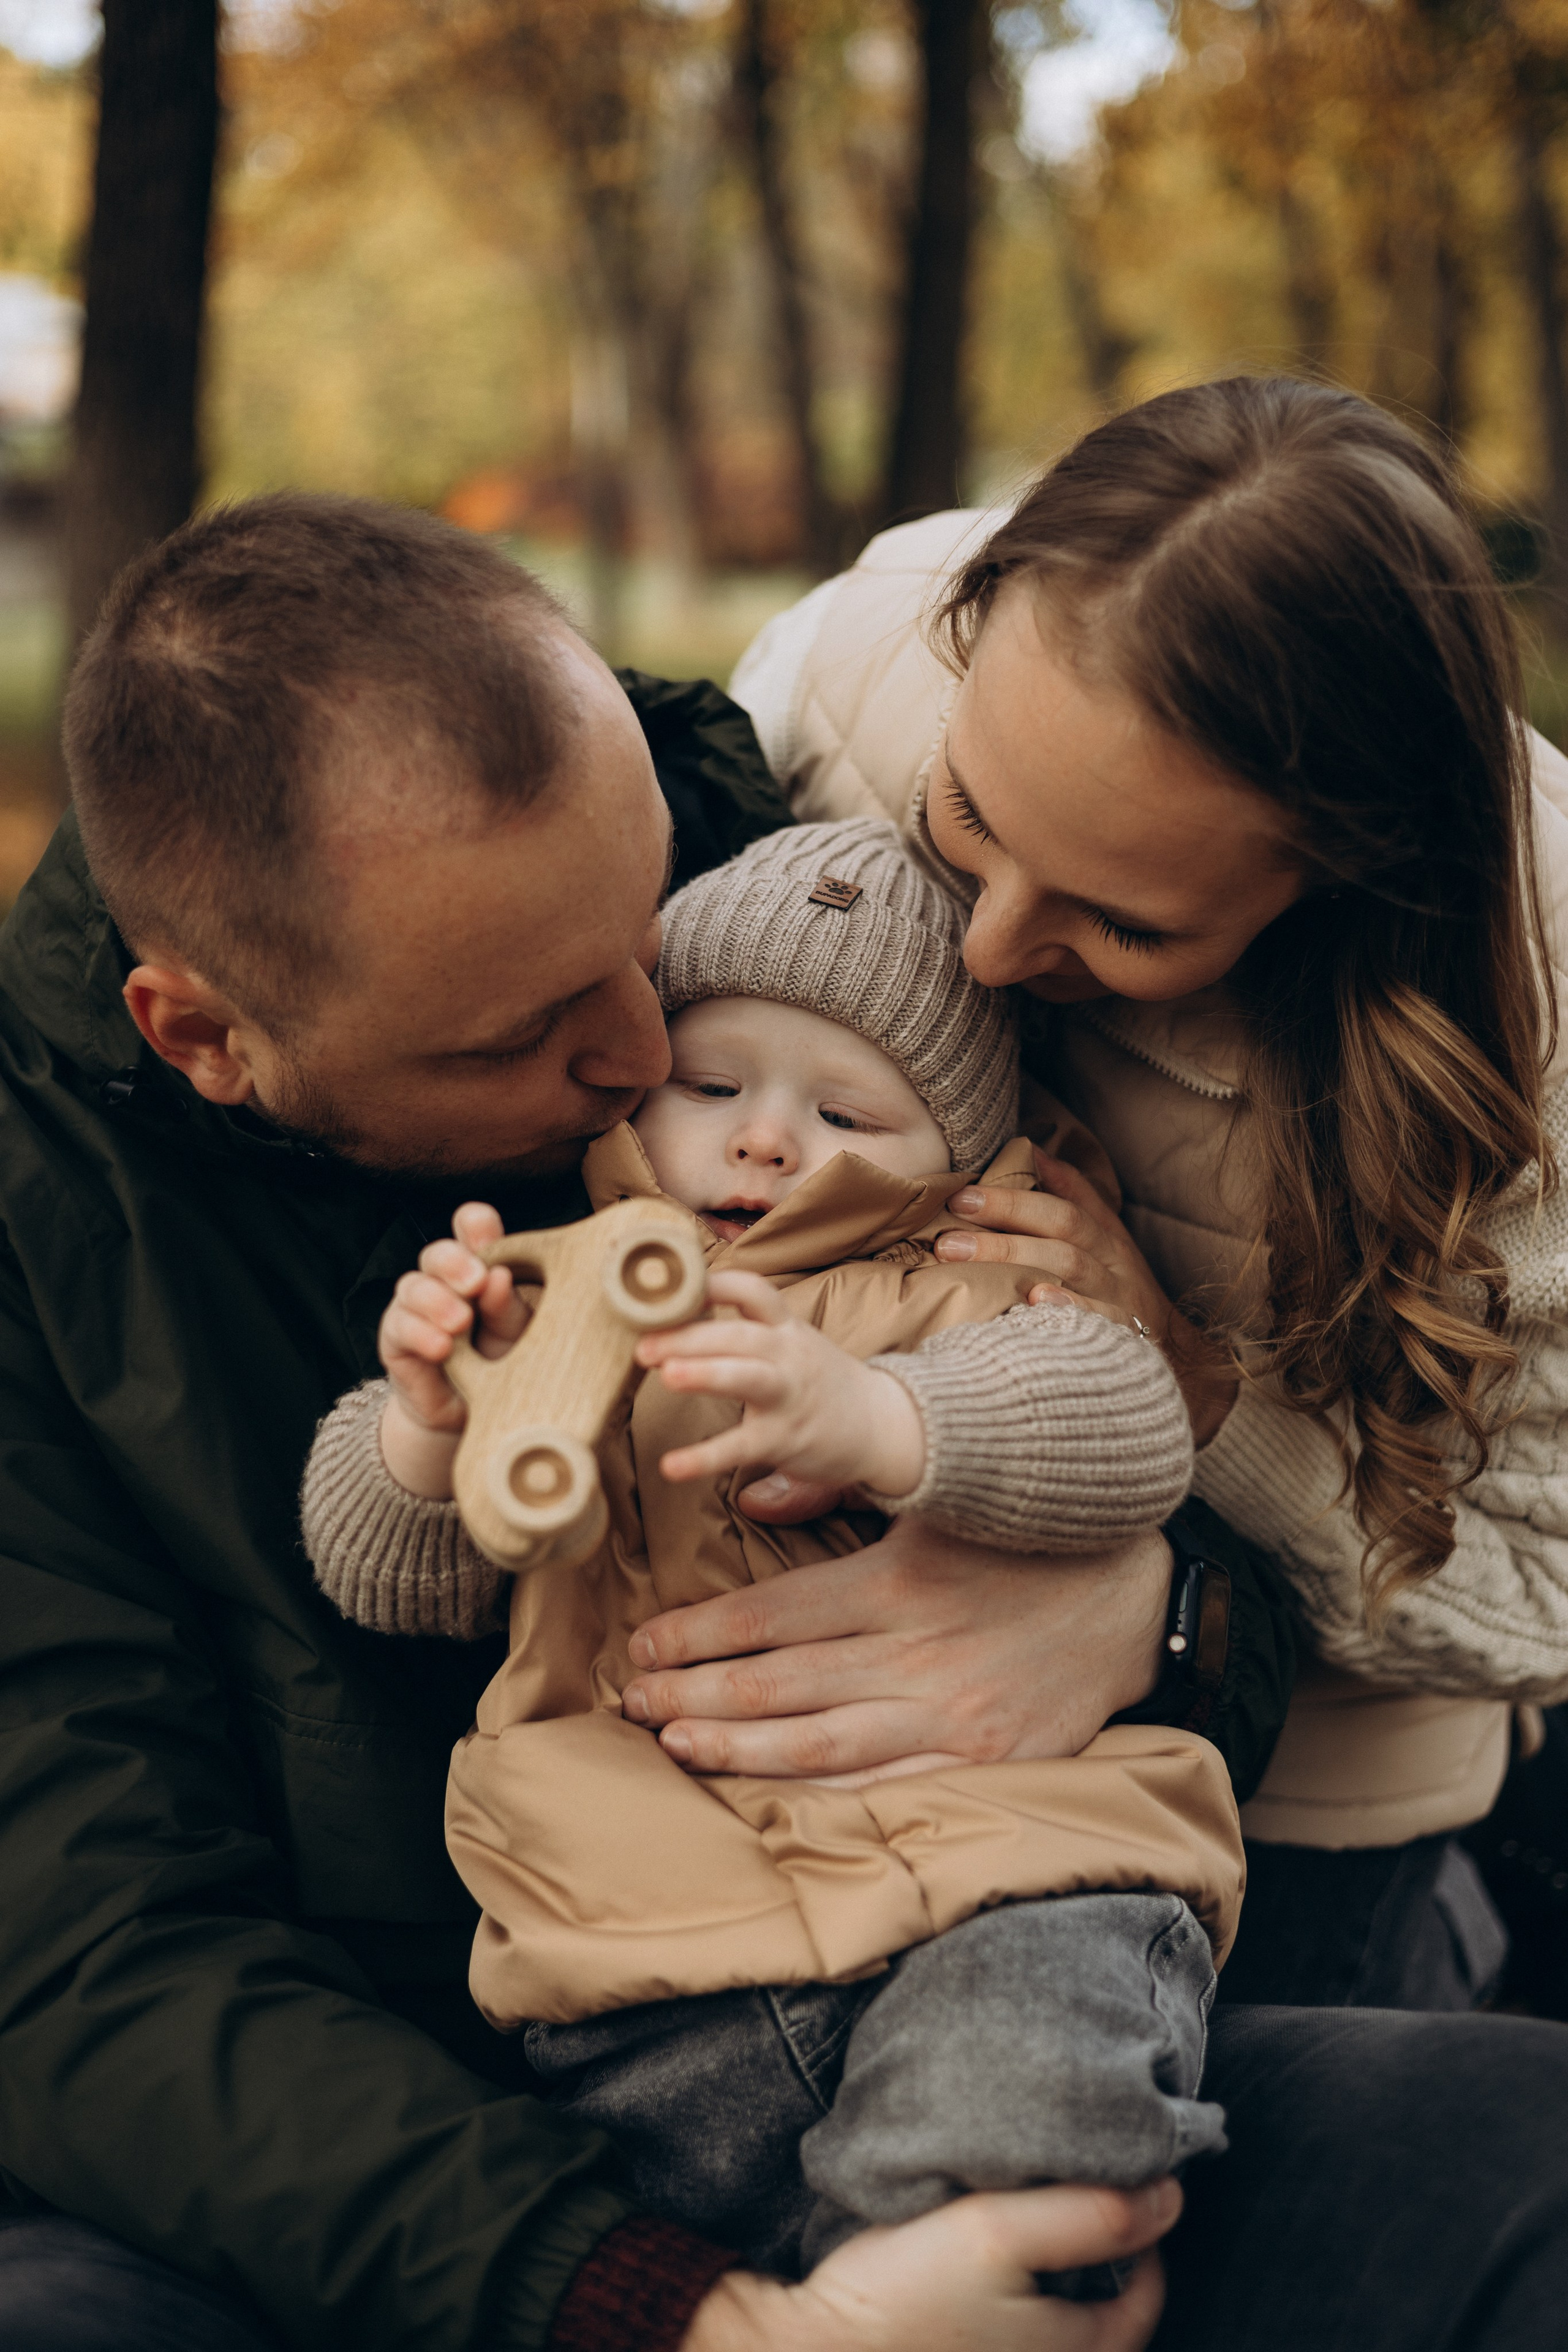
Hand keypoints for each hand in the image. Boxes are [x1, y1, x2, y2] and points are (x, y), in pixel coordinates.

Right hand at [376, 1202, 530, 1497]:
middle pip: (438, 1253)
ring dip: (437, 1300)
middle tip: (477, 1280)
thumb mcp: (516, 1335)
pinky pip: (399, 1327)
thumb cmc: (502, 1363)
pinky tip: (441, 1347)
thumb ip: (508, 1308)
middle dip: (455, 1261)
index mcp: (480, 1267)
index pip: (471, 1229)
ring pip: (412, 1286)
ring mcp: (416, 1307)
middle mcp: (443, 1281)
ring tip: (461, 1322)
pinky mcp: (397, 1340)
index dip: (476, 1226)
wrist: (471, 1415)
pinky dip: (420, 1333)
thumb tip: (500, 1277)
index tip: (486, 1228)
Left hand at [620, 1515, 1171, 1781]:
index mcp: (897, 1581)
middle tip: (634, 1703)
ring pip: (818, 1743)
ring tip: (674, 1744)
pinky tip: (766, 1796)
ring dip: (736, 1748)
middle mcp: (914, 1652)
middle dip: (695, 1694)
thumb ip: (840, 1497)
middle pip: (779, 1684)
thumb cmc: (1024, 1542)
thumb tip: (749, 1499)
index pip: (771, 1616)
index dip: (698, 1634)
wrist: (1136, 1597)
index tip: (645, 1646)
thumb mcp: (936, 1502)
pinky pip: (884, 1788)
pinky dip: (820, 1796)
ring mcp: (948, 1715)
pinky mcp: (981, 1760)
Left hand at [636, 1271, 926, 1498]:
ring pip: (747, 1377)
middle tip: (643, 1343)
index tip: (673, 1285)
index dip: (714, 1284)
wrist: (882, 1425)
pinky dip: (705, 1458)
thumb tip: (675, 1322)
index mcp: (785, 1327)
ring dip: (706, 1372)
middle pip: (738, 1335)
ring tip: (666, 1374)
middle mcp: (788, 1354)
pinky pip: (741, 1447)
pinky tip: (672, 1466)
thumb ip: (745, 1331)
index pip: (752, 1290)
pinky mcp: (785, 1439)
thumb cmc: (819, 1381)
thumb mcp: (791, 1342)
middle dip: (690, 1335)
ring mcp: (788, 1396)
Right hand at [680, 2179, 1178, 2351]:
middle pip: (1102, 2311)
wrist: (805, 2347)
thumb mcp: (999, 2234)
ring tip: (1020, 2217)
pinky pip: (1009, 2330)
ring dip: (1050, 2272)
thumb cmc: (902, 2296)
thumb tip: (1171, 2193)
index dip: (1139, 2228)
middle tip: (1067, 2189)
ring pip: (1055, 2319)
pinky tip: (975, 2260)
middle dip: (1094, 2250)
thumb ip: (1089, 2214)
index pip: (1145, 2294)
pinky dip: (1010, 2295)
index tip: (1111, 2178)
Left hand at [933, 1151, 1237, 1446]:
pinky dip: (1064, 1308)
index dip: (1014, 1196)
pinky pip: (1094, 1320)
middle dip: (1004, 1220)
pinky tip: (1031, 1302)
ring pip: (1069, 1266)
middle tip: (949, 1226)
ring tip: (961, 1254)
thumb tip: (1033, 1148)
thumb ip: (1073, 1194)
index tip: (963, 1193)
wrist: (1174, 1356)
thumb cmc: (1119, 1291)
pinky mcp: (1120, 1339)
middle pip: (1061, 1229)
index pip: (1061, 1205)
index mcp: (1103, 1237)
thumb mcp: (1105, 1240)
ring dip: (1014, 1255)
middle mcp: (1110, 1263)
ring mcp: (1116, 1300)